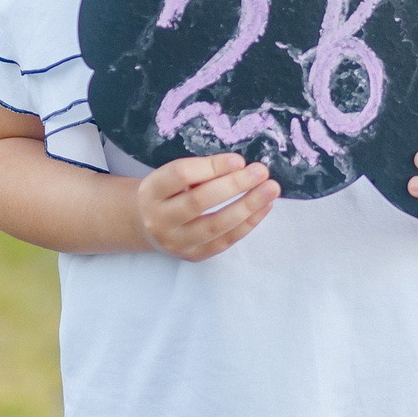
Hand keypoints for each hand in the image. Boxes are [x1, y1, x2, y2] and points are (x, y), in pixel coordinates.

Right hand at [136, 153, 277, 260]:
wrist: (147, 226)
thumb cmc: (167, 193)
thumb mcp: (171, 177)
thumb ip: (199, 171)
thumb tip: (241, 167)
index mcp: (151, 191)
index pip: (181, 175)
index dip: (212, 167)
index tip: (239, 160)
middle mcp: (159, 219)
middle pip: (199, 201)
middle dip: (234, 185)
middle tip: (261, 171)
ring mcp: (175, 242)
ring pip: (215, 225)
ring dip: (248, 206)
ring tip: (270, 189)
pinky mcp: (193, 256)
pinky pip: (224, 241)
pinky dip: (248, 224)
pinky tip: (265, 207)